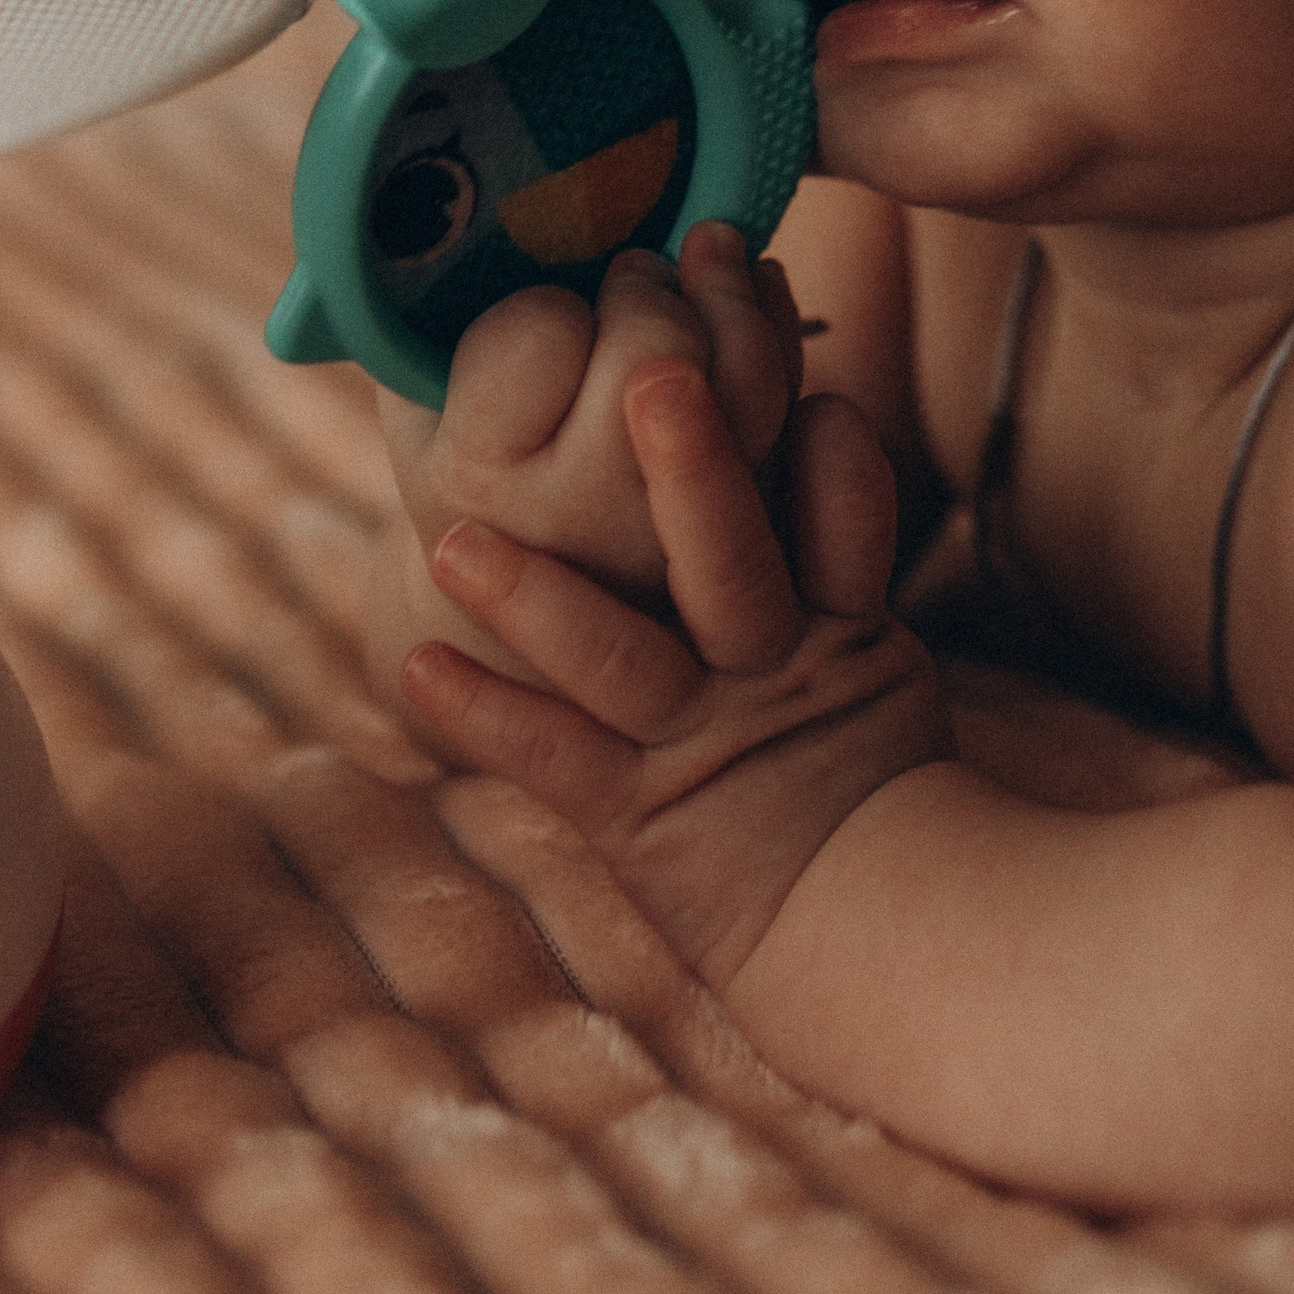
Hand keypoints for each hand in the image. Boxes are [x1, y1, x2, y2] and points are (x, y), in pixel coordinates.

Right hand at [378, 222, 801, 608]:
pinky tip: (751, 289)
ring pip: (747, 377)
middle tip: (628, 273)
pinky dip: (780, 325)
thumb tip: (458, 200)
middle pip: (658, 349)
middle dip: (647, 286)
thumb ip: (432, 318)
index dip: (544, 302)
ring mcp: (685, 538)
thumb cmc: (470, 454)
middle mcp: (589, 525)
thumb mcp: (421, 394)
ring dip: (728, 290)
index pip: (540, 335)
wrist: (532, 599)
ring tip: (704, 251)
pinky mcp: (763, 529)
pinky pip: (802, 407)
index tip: (534, 320)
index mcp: (478, 483)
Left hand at [399, 359, 950, 984]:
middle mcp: (766, 669)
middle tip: (652, 375)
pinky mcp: (630, 814)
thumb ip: (834, 526)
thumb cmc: (852, 750)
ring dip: (536, 599)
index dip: (826, 446)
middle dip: (695, 470)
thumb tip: (797, 389)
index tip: (793, 374)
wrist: (855, 918)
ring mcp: (694, 740)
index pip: (846, 512)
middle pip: (734, 562)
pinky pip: (554, 758)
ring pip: (624, 660)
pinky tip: (416, 668)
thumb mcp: (876, 639)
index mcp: (840, 620)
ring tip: (454, 543)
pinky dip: (485, 715)